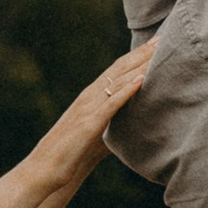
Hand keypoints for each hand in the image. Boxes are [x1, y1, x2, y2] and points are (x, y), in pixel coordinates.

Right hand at [41, 37, 157, 181]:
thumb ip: (115, 123)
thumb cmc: (71, 154)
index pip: (117, 70)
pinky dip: (126, 91)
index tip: (156, 43)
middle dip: (142, 53)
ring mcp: (88, 109)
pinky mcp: (88, 125)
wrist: (43, 169)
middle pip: (119, 69)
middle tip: (163, 39)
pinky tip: (141, 81)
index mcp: (90, 97)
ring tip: (159, 54)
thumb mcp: (98, 134)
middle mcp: (89, 97)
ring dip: (139, 67)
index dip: (136, 55)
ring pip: (117, 82)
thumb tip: (136, 123)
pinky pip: (110, 105)